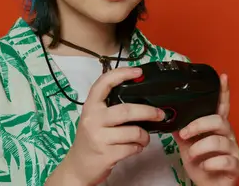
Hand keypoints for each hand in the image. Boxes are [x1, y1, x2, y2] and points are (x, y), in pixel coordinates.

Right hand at [51, 67, 165, 185]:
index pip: (104, 83)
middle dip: (148, 112)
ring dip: (145, 136)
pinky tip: (135, 147)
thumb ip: (109, 106)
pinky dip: (138, 148)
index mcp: (91, 106)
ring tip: (144, 137)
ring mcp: (99, 138)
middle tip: (160, 114)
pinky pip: (132, 148)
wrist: (78, 166)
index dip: (122, 74)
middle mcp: (93, 119)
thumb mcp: (94, 118)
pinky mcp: (107, 155)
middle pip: (127, 110)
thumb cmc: (90, 139)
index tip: (138, 72)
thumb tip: (139, 96)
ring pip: (134, 132)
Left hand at [173, 74, 238, 184]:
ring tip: (191, 154)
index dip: (223, 91)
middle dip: (198, 125)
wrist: (207, 184)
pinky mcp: (235, 166)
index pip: (221, 106)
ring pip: (220, 140)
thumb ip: (182, 129)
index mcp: (216, 127)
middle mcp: (227, 135)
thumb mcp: (187, 144)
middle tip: (185, 133)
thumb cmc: (200, 162)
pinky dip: (211, 162)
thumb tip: (170, 117)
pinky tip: (204, 165)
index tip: (222, 77)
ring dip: (200, 147)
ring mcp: (233, 150)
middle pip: (218, 120)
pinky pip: (226, 160)